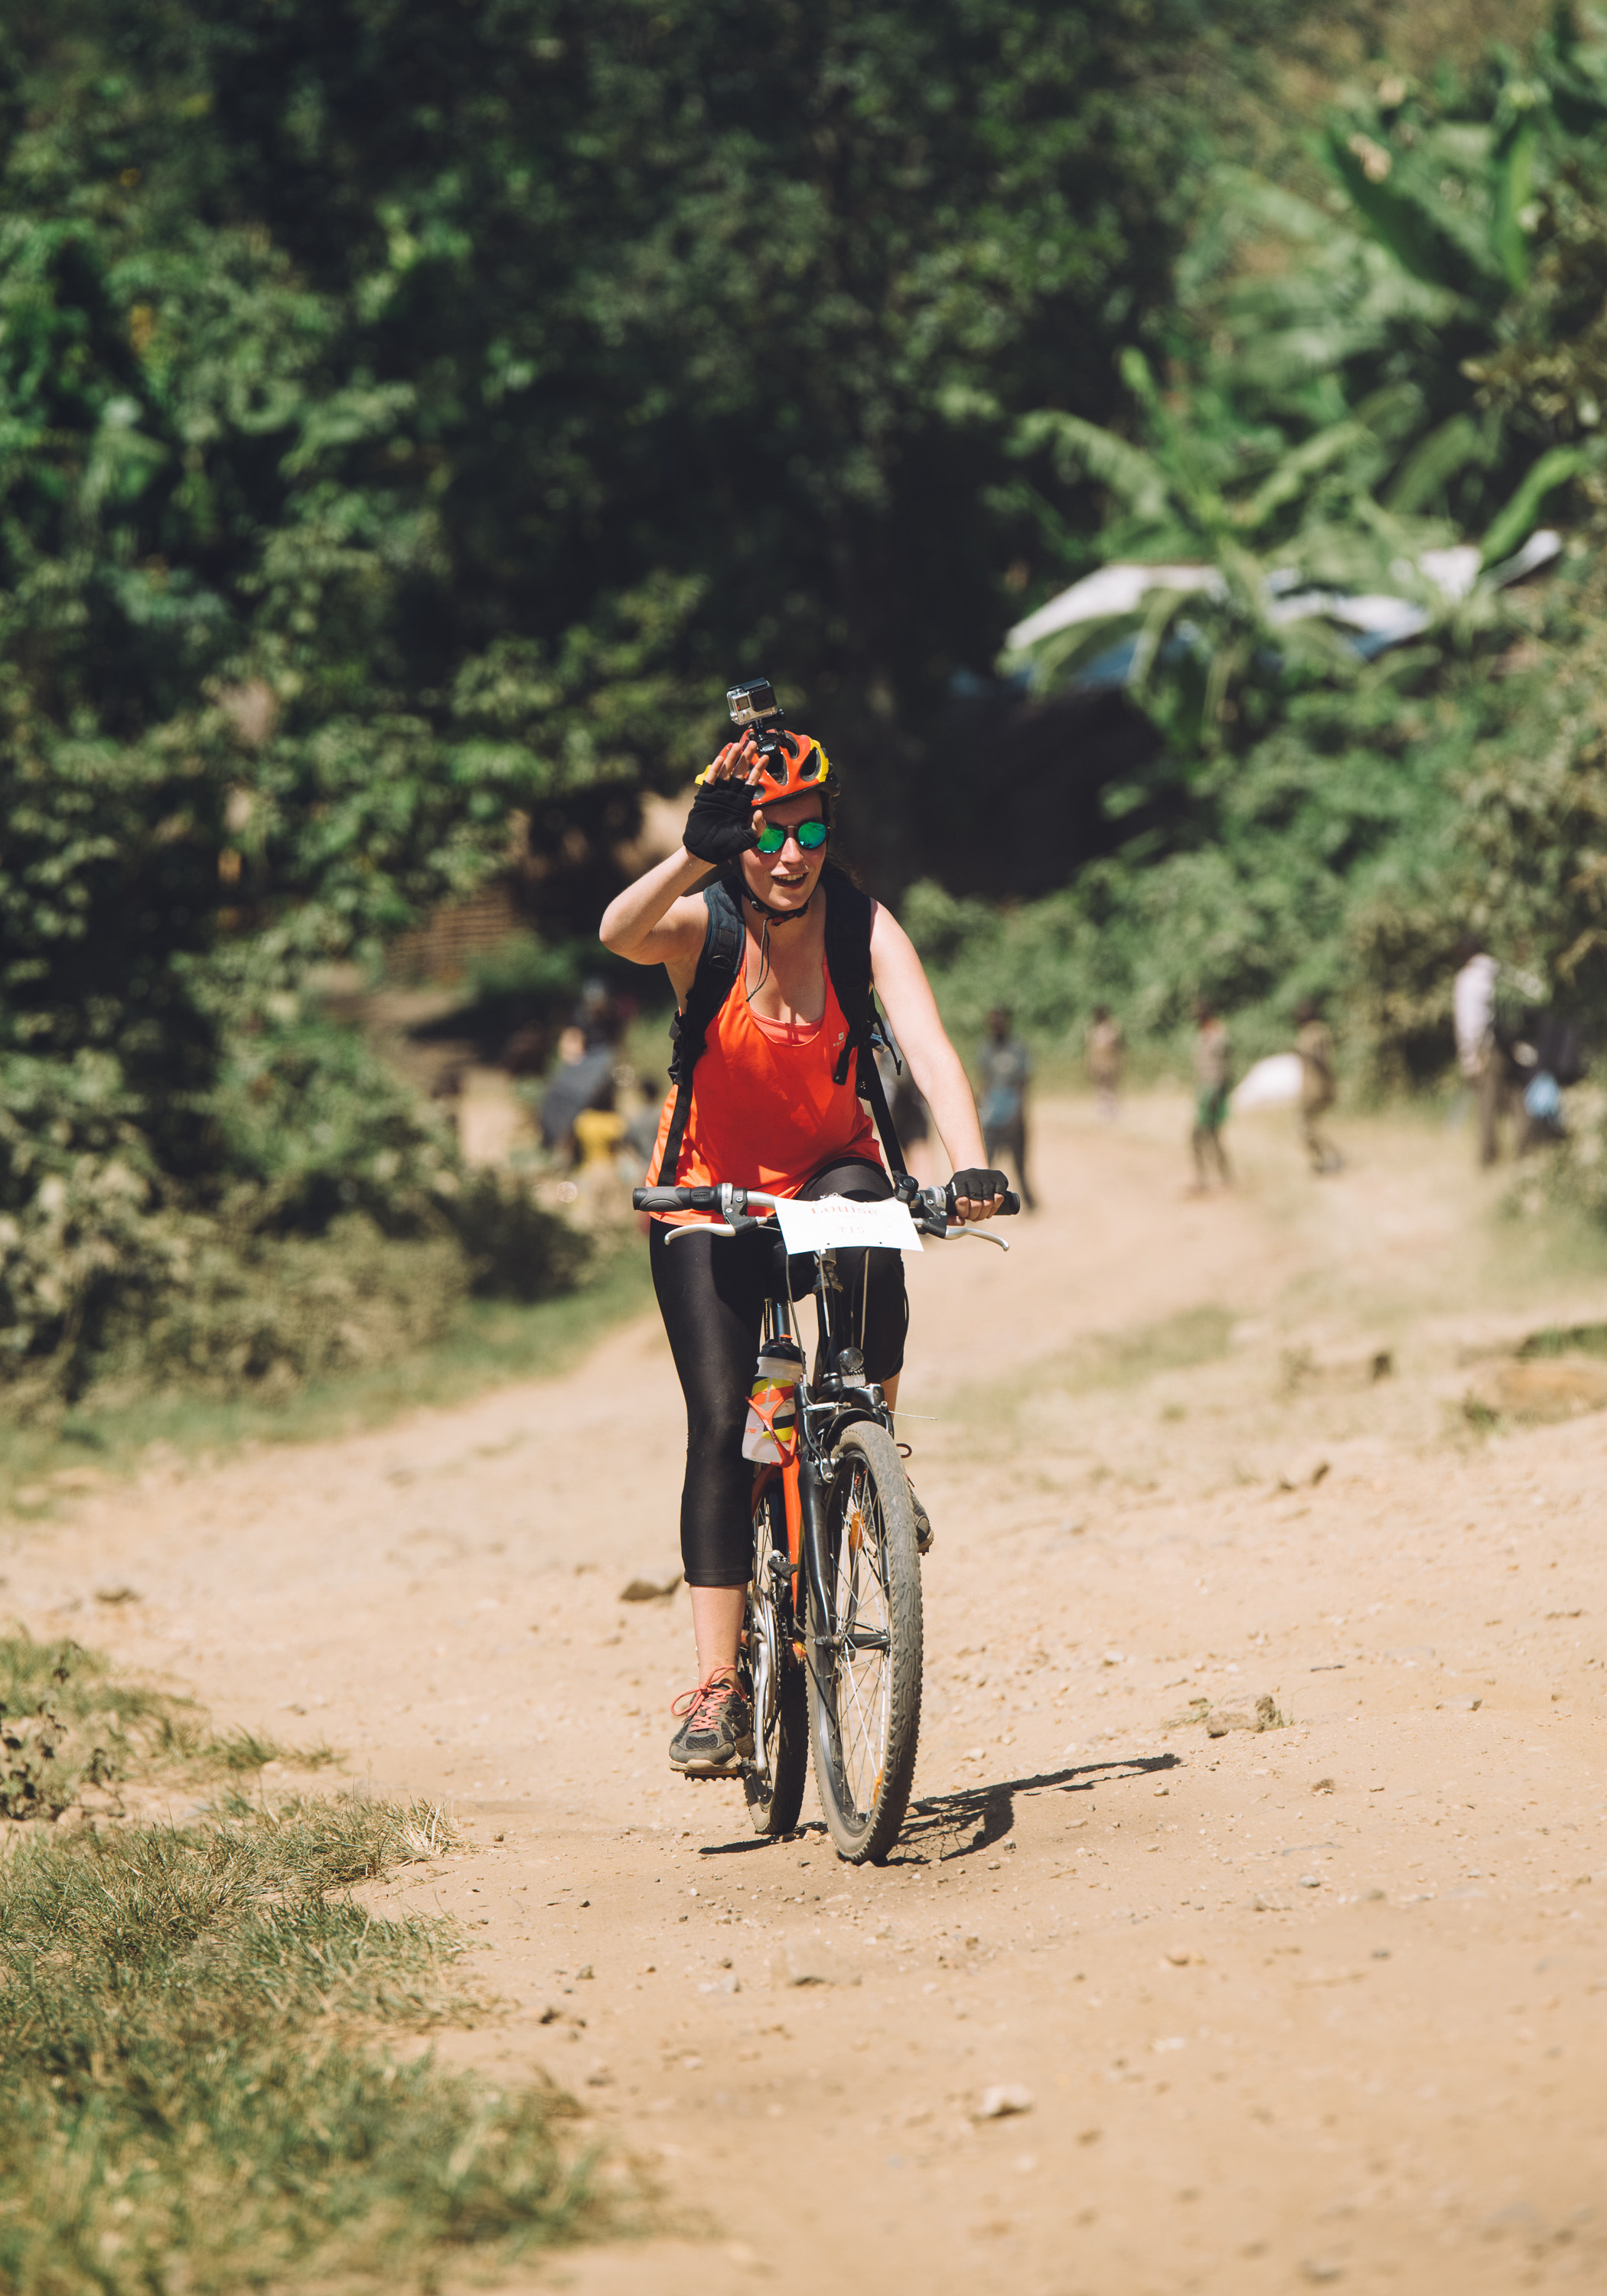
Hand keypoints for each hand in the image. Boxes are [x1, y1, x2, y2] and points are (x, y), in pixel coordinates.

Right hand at [684, 737, 763, 864]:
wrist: (706, 851)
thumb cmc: (727, 847)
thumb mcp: (747, 838)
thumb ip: (757, 827)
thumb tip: (760, 812)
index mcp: (741, 804)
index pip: (752, 782)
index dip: (758, 769)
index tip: (766, 757)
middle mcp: (731, 796)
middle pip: (740, 772)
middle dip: (746, 757)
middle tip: (752, 743)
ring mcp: (717, 795)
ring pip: (726, 772)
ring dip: (732, 759)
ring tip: (737, 745)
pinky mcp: (705, 797)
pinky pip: (711, 780)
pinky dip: (716, 769)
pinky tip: (721, 758)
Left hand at [947, 1167, 1008, 1222]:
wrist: (972, 1166)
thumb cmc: (962, 1185)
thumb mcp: (953, 1191)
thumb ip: (953, 1205)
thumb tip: (959, 1220)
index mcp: (959, 1180)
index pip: (962, 1200)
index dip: (964, 1212)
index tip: (964, 1215)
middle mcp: (973, 1176)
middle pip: (976, 1203)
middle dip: (975, 1215)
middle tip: (974, 1217)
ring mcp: (987, 1177)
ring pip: (988, 1202)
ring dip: (985, 1213)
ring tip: (981, 1215)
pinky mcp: (999, 1178)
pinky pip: (999, 1197)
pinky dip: (995, 1207)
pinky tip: (990, 1210)